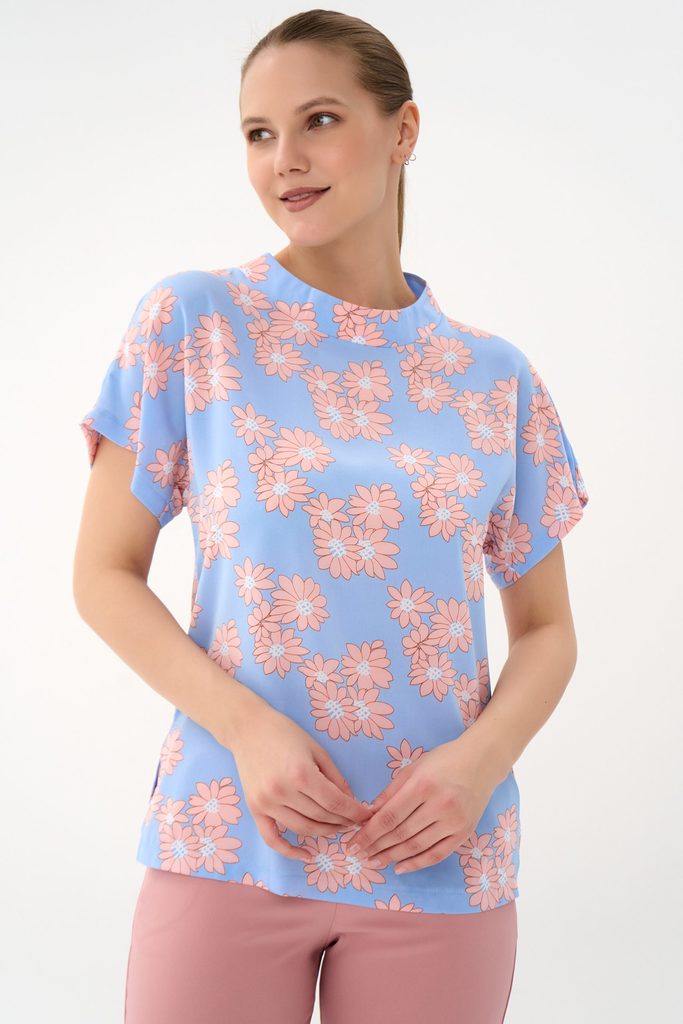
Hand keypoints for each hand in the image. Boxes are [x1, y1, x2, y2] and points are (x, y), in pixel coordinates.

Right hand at [231, 702, 372, 864]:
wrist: (248, 728)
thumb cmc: (285, 733)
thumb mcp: (316, 749)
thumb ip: (335, 777)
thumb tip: (350, 802)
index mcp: (301, 773)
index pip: (335, 802)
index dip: (354, 812)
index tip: (366, 816)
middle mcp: (283, 791)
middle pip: (321, 817)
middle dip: (342, 822)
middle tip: (355, 822)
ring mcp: (266, 803)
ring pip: (302, 829)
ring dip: (323, 833)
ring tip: (337, 829)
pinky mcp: (254, 809)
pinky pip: (272, 838)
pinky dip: (289, 851)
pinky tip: (306, 855)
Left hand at [348, 739, 494, 873]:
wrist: (482, 761)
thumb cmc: (444, 760)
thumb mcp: (413, 768)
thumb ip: (391, 792)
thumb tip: (369, 815)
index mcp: (423, 785)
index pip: (390, 816)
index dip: (369, 833)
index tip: (353, 843)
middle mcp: (440, 805)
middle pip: (401, 834)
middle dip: (376, 847)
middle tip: (358, 855)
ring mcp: (454, 821)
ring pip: (416, 847)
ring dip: (392, 857)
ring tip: (374, 862)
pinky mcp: (464, 832)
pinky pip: (437, 854)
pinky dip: (416, 864)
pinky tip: (399, 867)